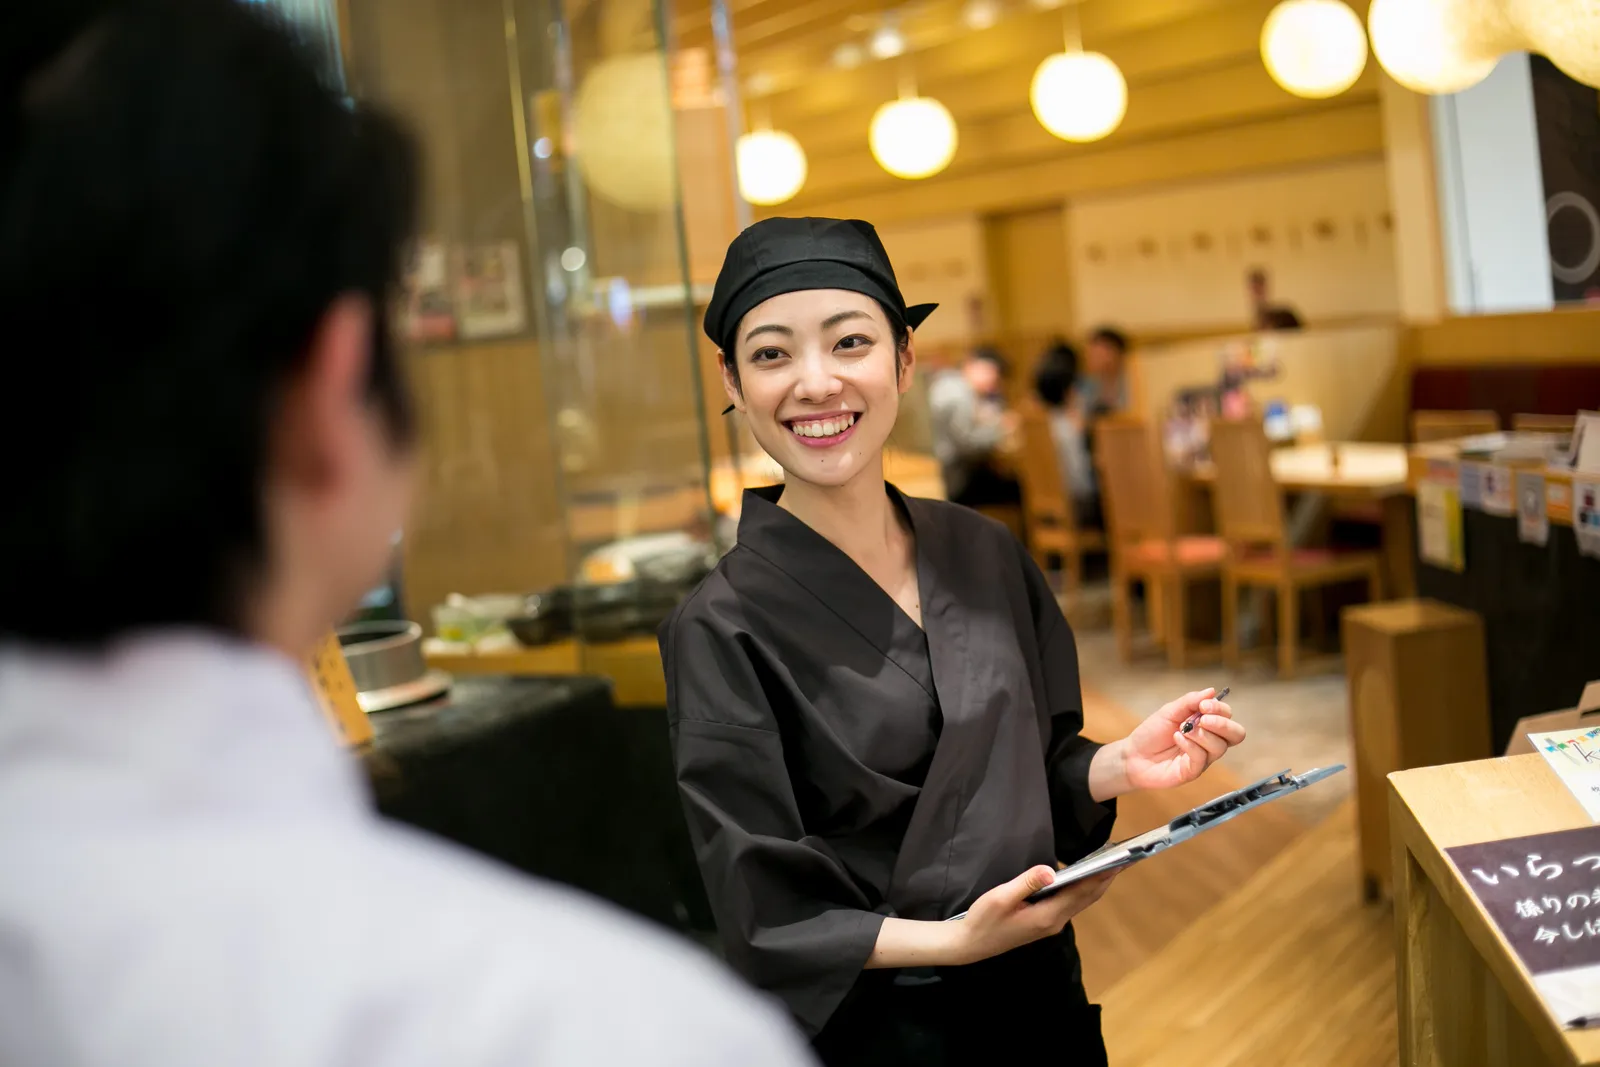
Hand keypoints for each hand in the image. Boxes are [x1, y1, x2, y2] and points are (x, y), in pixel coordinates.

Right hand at [953, 865, 1117, 965]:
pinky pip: (1071, 903)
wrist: (971, 945)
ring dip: (1096, 884)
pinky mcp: (1044, 922)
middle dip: (1106, 878)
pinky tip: (1083, 877)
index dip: (1102, 875)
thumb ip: (1026, 883)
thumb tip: (1051, 870)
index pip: (1082, 892)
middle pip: (1087, 897)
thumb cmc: (984, 920)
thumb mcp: (1001, 898)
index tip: (1119, 860)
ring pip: (1081, 901)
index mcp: (1048, 915)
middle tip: (1124, 857)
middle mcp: (1055, 921)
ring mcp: (1051, 924)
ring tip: (1109, 864)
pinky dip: (1082, 889)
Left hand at [1122, 687, 1244, 791]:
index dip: (1220, 709)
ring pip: (1220, 747)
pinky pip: (1201, 758)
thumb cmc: (1152, 732)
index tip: (1204, 705)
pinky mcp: (1192, 771)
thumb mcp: (1169, 711)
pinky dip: (1190, 745)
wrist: (1133, 754)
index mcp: (1207, 725)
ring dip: (1201, 734)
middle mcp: (1209, 742)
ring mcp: (1203, 758)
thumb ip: (1190, 701)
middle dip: (1223, 724)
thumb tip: (1212, 691)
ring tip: (1182, 730)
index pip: (1228, 717)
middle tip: (1203, 719)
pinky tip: (1177, 738)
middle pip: (1236, 734)